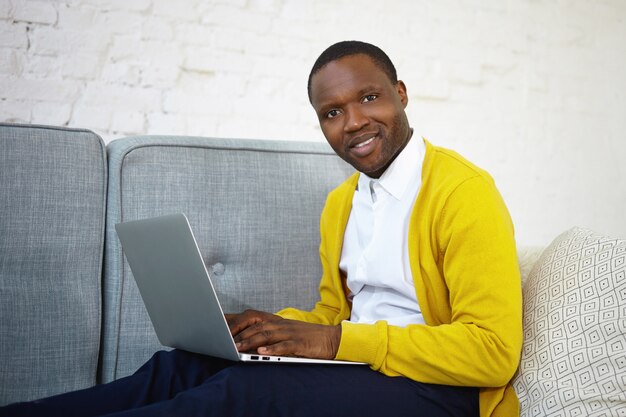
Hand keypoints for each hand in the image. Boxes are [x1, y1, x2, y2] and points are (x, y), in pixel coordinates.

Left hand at [225, 309, 340, 359]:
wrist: (330, 338)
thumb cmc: (305, 337)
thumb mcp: (283, 332)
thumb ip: (265, 333)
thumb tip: (242, 339)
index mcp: (275, 320)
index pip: (250, 316)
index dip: (234, 320)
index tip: (217, 324)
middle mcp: (280, 324)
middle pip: (255, 324)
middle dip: (238, 331)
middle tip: (222, 340)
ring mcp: (290, 332)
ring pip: (266, 334)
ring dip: (249, 341)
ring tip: (236, 348)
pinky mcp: (300, 343)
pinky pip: (285, 345)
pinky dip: (273, 348)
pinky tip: (262, 352)